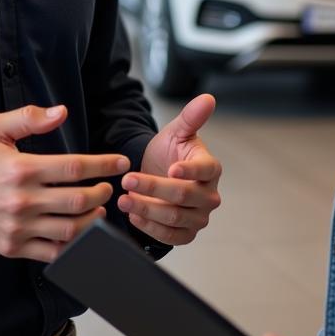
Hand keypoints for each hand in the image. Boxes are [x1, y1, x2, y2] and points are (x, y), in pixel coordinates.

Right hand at [0, 104, 129, 262]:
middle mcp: (22, 200)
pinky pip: (52, 252)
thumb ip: (28, 117)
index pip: (74, 168)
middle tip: (108, 187)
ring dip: (93, 219)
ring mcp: (18, 227)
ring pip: (70, 229)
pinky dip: (73, 245)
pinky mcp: (13, 248)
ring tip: (99, 209)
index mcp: (21, 169)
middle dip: (102, 193)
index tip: (120, 162)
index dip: (103, 165)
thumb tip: (61, 112)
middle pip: (78, 200)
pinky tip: (80, 233)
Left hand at [118, 93, 221, 244]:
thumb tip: (208, 98)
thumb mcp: (177, 132)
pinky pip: (170, 236)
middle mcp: (209, 195)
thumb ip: (191, 117)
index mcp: (211, 168)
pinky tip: (133, 215)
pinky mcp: (186, 234)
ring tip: (123, 199)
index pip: (205, 170)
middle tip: (128, 180)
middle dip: (153, 188)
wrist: (157, 174)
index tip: (170, 169)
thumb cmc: (170, 152)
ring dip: (146, 209)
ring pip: (173, 217)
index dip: (189, 171)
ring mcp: (198, 217)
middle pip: (183, 195)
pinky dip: (150, 227)